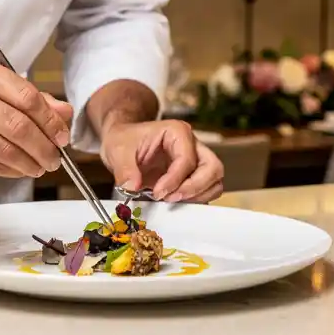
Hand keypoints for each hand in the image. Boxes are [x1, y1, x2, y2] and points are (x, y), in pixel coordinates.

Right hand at [0, 57, 73, 176]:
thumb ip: (34, 98)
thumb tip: (65, 114)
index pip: (27, 97)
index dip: (50, 120)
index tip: (62, 136)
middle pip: (17, 126)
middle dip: (43, 147)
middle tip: (55, 158)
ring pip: (4, 149)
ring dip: (29, 162)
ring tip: (41, 167)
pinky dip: (11, 170)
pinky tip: (20, 169)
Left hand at [101, 120, 223, 202]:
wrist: (123, 142)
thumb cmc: (124, 140)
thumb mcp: (118, 150)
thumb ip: (125, 168)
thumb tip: (132, 187)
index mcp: (177, 132)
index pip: (187, 159)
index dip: (175, 180)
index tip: (157, 192)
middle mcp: (192, 144)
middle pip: (213, 168)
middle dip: (194, 187)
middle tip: (171, 198)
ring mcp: (195, 160)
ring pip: (215, 180)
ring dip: (198, 195)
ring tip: (172, 201)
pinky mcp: (193, 175)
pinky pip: (206, 189)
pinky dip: (196, 199)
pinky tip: (175, 202)